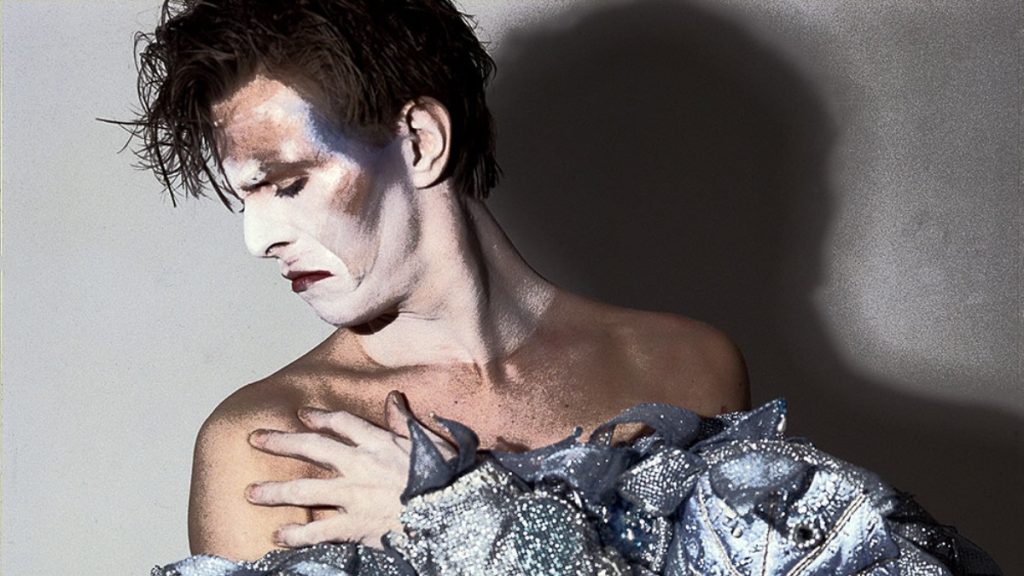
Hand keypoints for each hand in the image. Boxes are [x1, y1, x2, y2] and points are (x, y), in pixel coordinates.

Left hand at [246, 391, 454, 547]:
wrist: (452, 511)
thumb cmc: (447, 476)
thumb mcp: (429, 442)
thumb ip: (405, 422)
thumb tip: (393, 398)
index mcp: (380, 442)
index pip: (342, 423)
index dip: (320, 417)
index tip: (302, 415)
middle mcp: (361, 465)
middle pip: (312, 448)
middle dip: (281, 442)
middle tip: (255, 438)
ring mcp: (355, 496)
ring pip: (305, 489)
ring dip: (275, 491)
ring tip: (251, 493)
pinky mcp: (355, 525)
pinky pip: (318, 531)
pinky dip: (296, 535)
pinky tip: (277, 536)